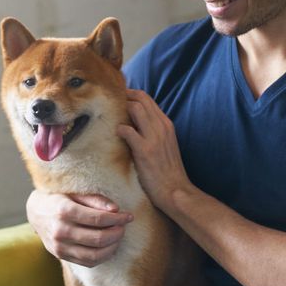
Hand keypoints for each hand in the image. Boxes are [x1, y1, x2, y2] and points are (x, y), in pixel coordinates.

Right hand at [26, 190, 132, 266]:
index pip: (98, 219)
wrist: (35, 211)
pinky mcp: (60, 256)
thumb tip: (116, 209)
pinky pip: (87, 262)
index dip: (117, 218)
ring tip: (118, 236)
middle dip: (117, 232)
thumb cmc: (58, 197)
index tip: (128, 216)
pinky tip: (109, 247)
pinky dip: (102, 256)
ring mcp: (59, 246)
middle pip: (98, 238)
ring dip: (112, 247)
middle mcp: (60, 230)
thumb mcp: (74, 192)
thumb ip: (95, 200)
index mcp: (64, 210)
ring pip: (95, 254)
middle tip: (124, 226)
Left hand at [117, 89, 190, 208]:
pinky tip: (116, 135)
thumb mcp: (165, 144)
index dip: (131, 95)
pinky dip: (119, 129)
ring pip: (135, 108)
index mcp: (166, 124)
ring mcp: (154, 137)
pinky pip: (128, 130)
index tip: (118, 98)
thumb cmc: (167, 170)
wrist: (175, 191)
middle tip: (110, 103)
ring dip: (121, 110)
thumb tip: (135, 121)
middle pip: (141, 98)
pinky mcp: (145, 150)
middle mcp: (162, 126)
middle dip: (124, 97)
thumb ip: (153, 130)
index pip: (147, 98)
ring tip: (111, 117)